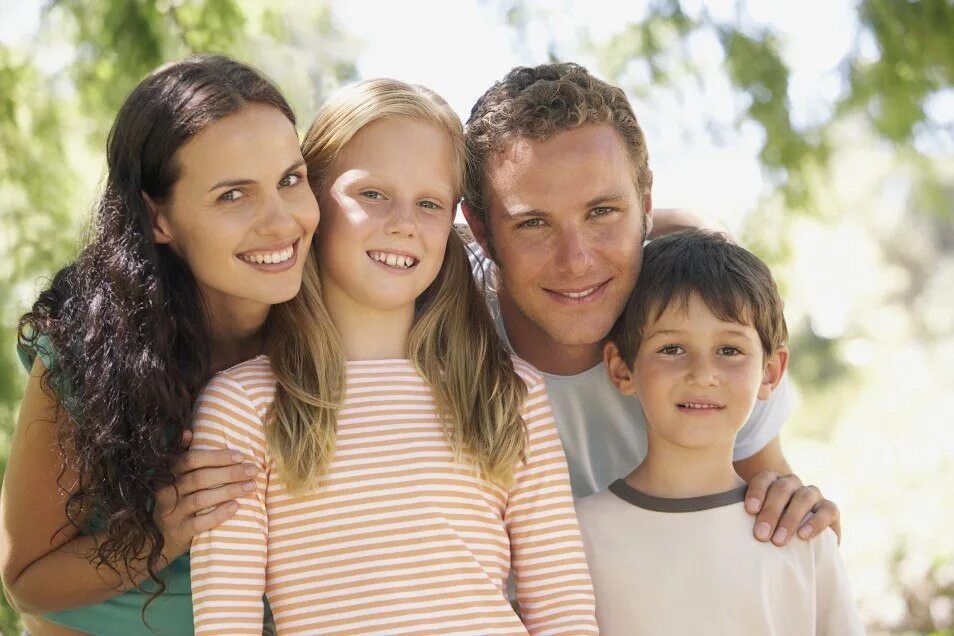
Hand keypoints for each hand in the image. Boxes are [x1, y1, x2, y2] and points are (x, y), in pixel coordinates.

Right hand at [153, 429, 257, 559]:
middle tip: (253, 471)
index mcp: (168, 475)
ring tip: (251, 487)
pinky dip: (218, 514)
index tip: (240, 456)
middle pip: (199, 478)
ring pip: (200, 499)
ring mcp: (170, 514)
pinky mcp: (178, 533)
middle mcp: (166, 492)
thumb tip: (188, 432)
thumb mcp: (174, 479)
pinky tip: (236, 507)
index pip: (191, 459)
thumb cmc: (175, 501)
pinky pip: (199, 523)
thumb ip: (182, 455)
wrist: (158, 539)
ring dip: (228, 491)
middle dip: (230, 473)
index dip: (216, 456)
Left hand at [744, 471, 840, 545]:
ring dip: (790, 519)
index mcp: (773, 482)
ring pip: (803, 497)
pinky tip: (803, 536)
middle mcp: (793, 484)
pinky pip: (827, 510)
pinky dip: (815, 522)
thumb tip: (729, 530)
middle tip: (761, 535)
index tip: (749, 511)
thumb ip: (748, 517)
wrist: (802, 539)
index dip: (757, 492)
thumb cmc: (771, 527)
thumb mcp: (759, 520)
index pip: (764, 478)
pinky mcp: (830, 509)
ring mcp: (813, 494)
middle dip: (770, 511)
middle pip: (782, 489)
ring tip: (778, 540)